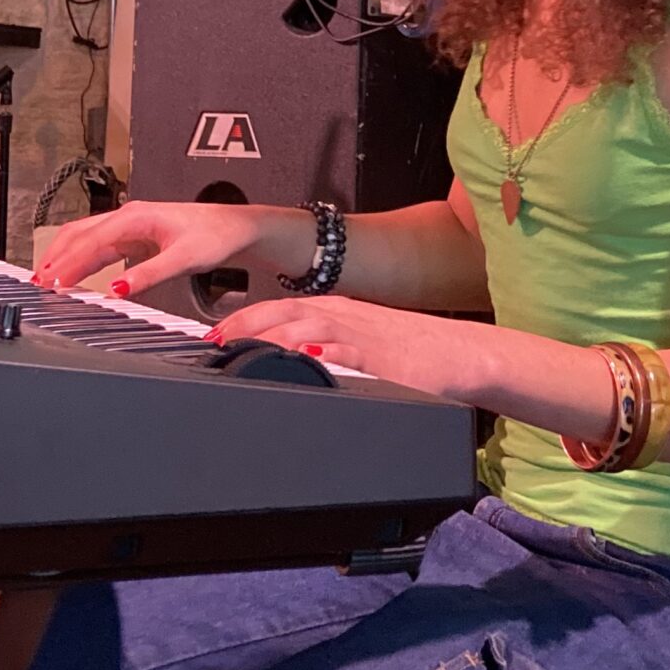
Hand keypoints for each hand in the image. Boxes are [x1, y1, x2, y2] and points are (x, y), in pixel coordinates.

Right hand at [34, 200, 275, 297]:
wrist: (234, 227)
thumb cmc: (214, 236)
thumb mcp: (184, 259)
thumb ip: (150, 275)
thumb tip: (119, 289)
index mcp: (135, 218)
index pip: (90, 242)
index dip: (67, 264)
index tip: (49, 283)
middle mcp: (128, 217)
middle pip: (79, 235)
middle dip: (56, 258)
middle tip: (37, 284)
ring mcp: (128, 224)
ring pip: (85, 237)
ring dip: (64, 256)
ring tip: (45, 279)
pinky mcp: (133, 234)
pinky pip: (97, 244)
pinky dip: (80, 258)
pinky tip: (72, 273)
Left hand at [211, 295, 484, 401]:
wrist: (457, 353)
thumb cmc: (408, 352)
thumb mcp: (355, 342)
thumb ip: (319, 346)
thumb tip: (278, 359)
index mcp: (332, 311)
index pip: (277, 308)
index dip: (242, 320)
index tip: (212, 337)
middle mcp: (342, 318)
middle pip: (285, 313)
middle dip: (247, 327)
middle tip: (216, 344)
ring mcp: (361, 337)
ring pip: (310, 328)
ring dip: (274, 338)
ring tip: (245, 351)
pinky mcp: (382, 360)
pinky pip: (349, 353)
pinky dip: (324, 355)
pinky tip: (306, 361)